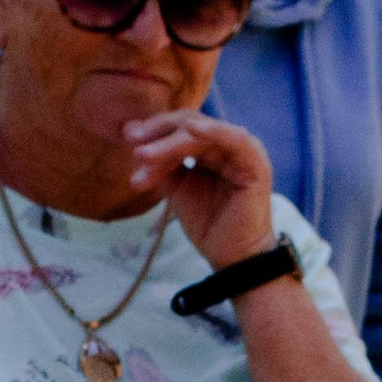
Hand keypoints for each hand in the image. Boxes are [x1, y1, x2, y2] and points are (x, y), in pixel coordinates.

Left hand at [120, 109, 276, 268]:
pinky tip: (189, 132)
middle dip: (157, 132)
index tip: (126, 137)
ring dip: (170, 142)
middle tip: (131, 140)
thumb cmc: (208, 224)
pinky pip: (233, 140)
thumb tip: (134, 140)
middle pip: (189, 124)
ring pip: (203, 133)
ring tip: (143, 154)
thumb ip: (162, 164)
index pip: (181, 127)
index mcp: (213, 146)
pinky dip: (212, 133)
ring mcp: (244, 150)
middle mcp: (229, 143)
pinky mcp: (255, 163)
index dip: (154, 130)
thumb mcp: (177, 187)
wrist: (232, 257)